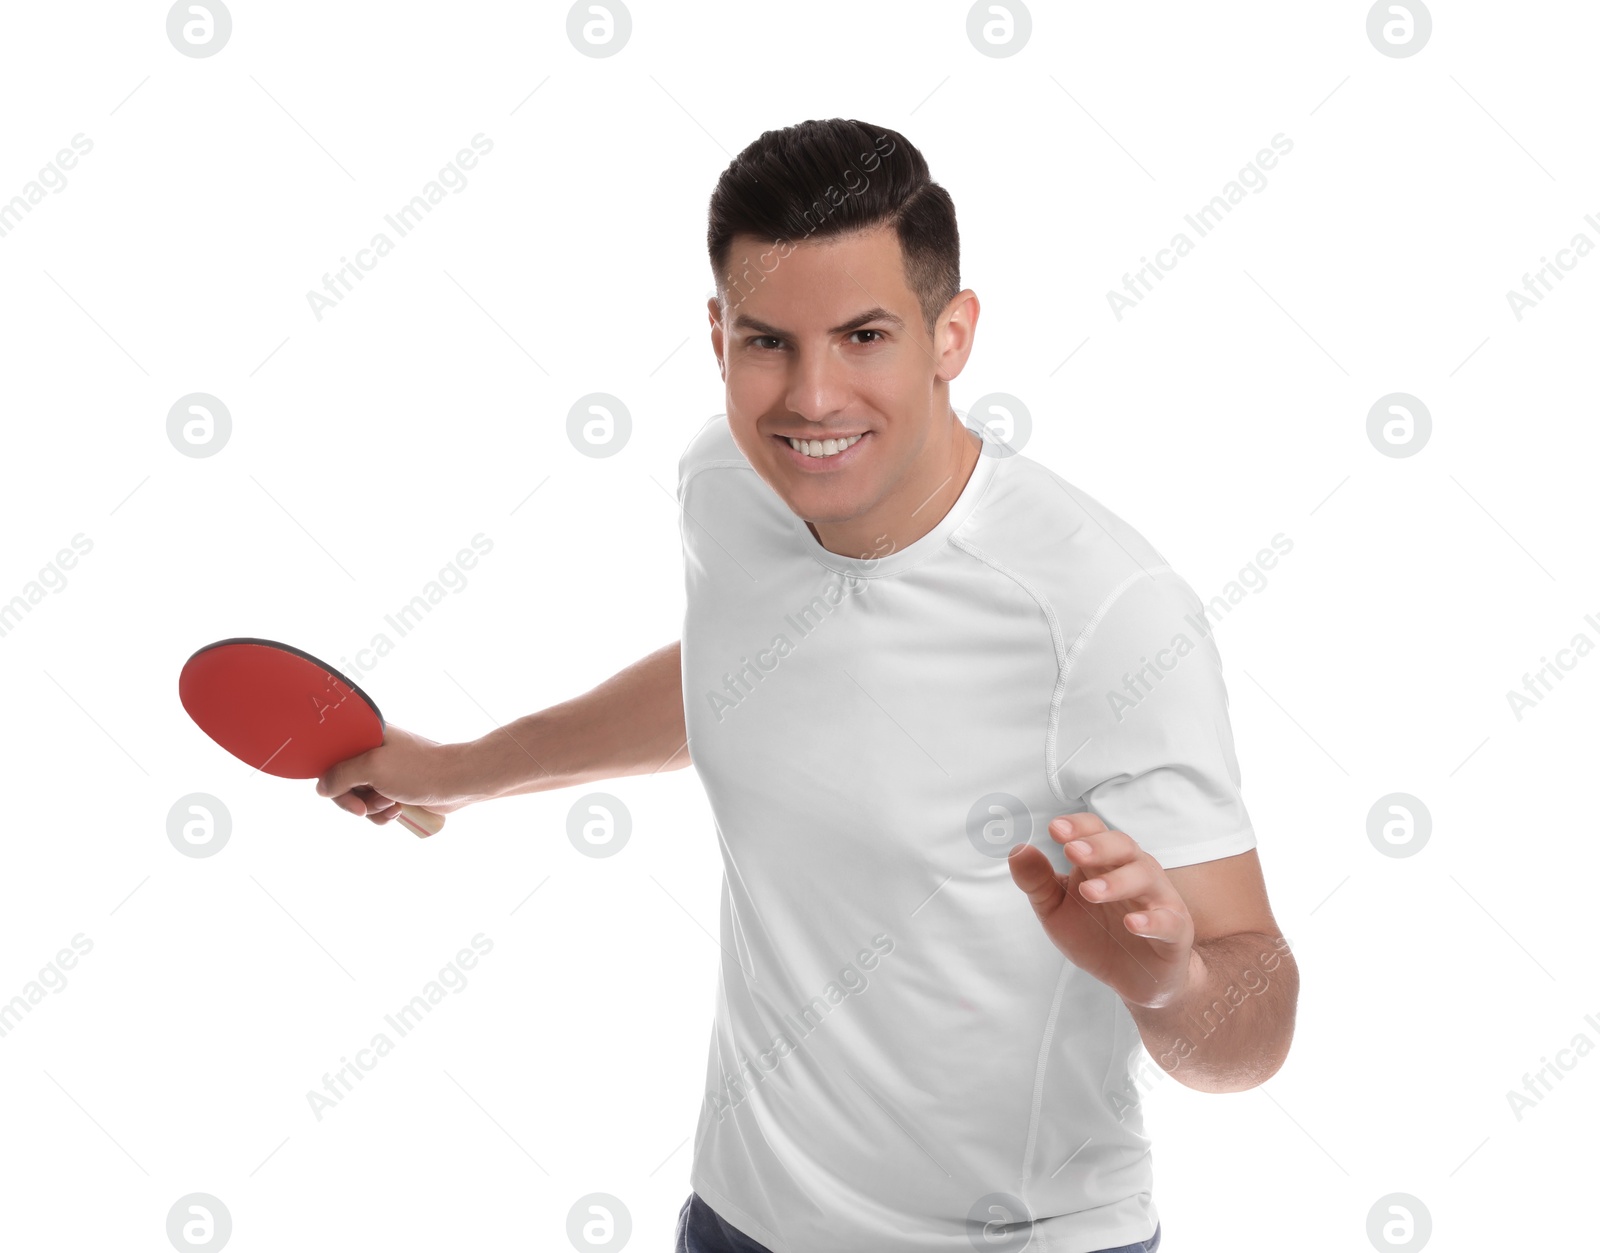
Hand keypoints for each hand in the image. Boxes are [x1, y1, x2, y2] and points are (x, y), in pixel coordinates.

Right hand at [315, 725, 473, 825]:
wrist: (458, 782)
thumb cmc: (419, 769)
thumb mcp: (373, 768)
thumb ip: (341, 776)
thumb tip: (321, 788)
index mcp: (366, 736)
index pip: (332, 758)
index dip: (331, 779)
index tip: (339, 793)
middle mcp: (373, 752)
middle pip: (342, 783)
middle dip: (354, 800)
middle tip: (366, 807)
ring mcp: (385, 772)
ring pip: (359, 799)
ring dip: (372, 809)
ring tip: (393, 804)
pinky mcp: (396, 789)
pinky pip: (375, 808)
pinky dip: (384, 814)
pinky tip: (400, 811)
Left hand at [1007, 812, 1198, 1008]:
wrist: (1134, 980)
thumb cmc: (1095, 935)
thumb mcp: (1056, 910)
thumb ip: (1037, 882)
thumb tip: (1017, 850)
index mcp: (1104, 862)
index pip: (1095, 831)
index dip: (1078, 827)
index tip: (1054, 829)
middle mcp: (1133, 872)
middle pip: (1122, 846)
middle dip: (1097, 846)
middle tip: (1072, 852)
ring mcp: (1157, 899)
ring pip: (1145, 876)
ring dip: (1117, 881)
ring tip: (1089, 891)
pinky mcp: (1175, 930)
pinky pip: (1168, 920)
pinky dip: (1152, 920)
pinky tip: (1133, 923)